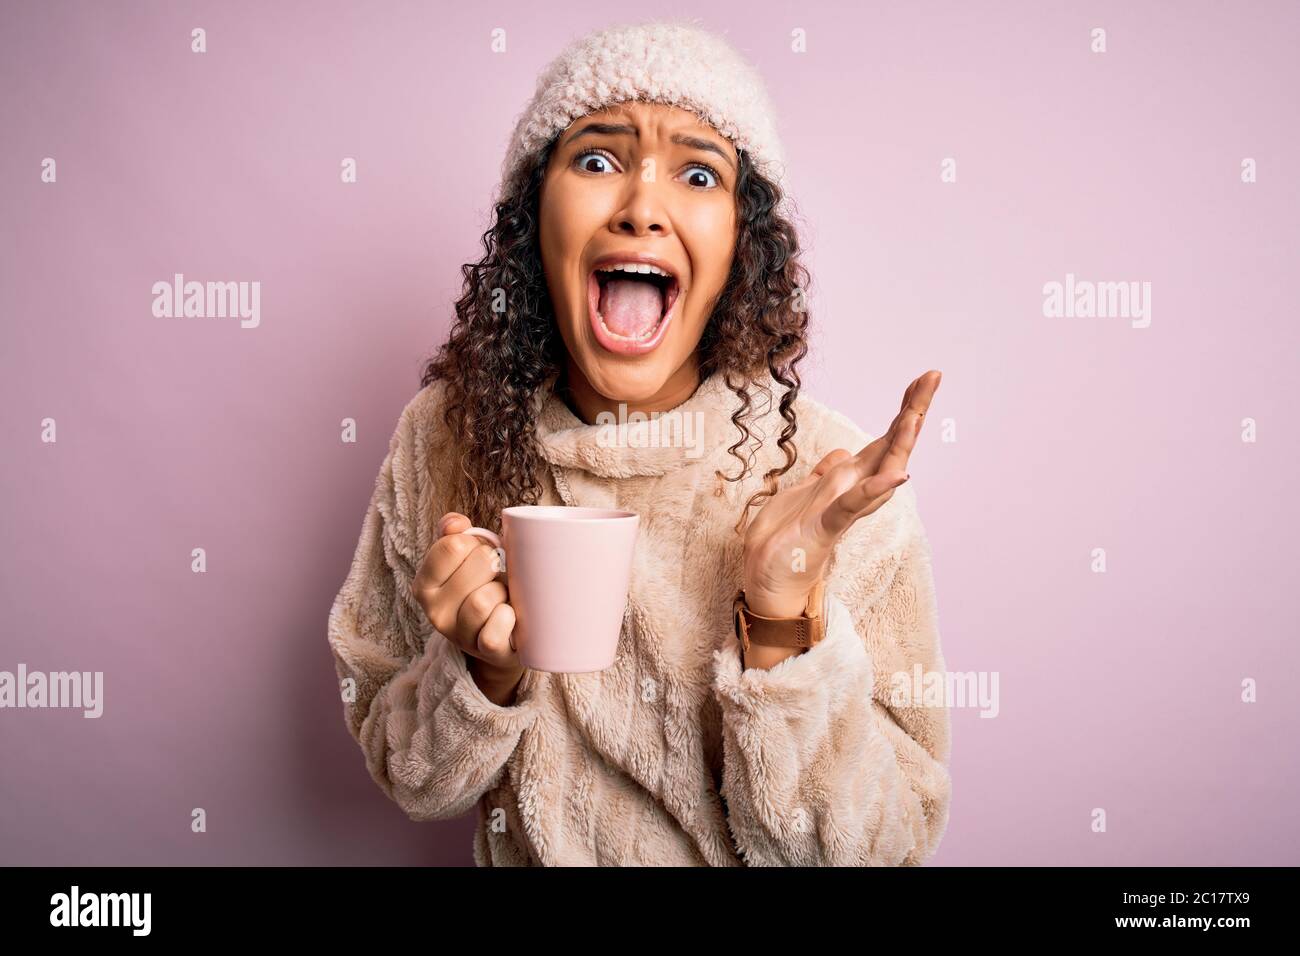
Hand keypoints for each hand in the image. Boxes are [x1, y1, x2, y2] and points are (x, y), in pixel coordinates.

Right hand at [410, 512, 524, 694]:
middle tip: (496, 576)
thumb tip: (456, 522)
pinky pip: (494, 632)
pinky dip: (508, 619)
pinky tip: (509, 617)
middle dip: (495, 563)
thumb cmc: (483, 588)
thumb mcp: (464, 560)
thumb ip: (455, 534)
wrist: (502, 638)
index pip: (452, 545)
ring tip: (503, 597)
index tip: (481, 553)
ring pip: (483, 600)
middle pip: (478, 564)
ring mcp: (458, 636)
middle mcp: (434, 612)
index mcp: (425, 584)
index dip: (477, 542)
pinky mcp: (484, 653)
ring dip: (503, 591)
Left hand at [741, 370, 941, 618]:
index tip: (923, 378)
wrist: (768, 584)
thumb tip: (843, 453)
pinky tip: (897, 477)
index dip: (903, 409)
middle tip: (933, 377)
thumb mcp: (800, 494)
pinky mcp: (824, 529)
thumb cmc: (785, 543)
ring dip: (897, 442)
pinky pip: (851, 506)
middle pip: (889, 446)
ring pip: (877, 470)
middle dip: (911, 412)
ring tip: (916, 414)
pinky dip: (874, 491)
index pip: (881, 439)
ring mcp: (842, 510)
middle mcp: (852, 492)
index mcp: (847, 481)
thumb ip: (825, 474)